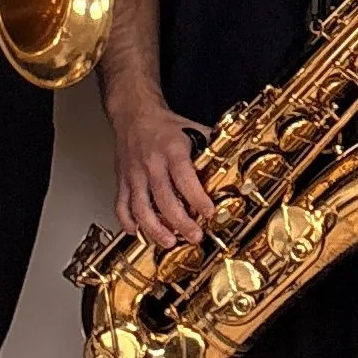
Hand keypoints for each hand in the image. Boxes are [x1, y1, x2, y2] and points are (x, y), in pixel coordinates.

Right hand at [112, 92, 215, 249]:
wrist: (134, 114)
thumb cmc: (166, 126)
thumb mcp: (193, 130)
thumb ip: (212, 148)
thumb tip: (236, 161)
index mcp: (172, 150)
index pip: (184, 178)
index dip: (197, 198)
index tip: (209, 213)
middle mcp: (151, 164)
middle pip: (164, 199)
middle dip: (180, 222)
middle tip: (194, 236)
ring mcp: (134, 174)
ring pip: (140, 208)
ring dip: (154, 229)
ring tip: (169, 242)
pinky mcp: (122, 181)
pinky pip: (121, 205)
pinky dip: (127, 222)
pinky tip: (138, 232)